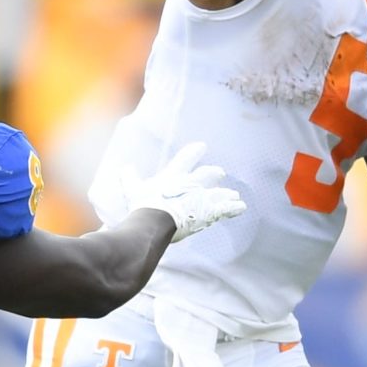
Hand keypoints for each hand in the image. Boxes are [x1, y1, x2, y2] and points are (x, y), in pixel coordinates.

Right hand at [124, 140, 246, 242]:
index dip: (194, 152)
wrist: (155, 220)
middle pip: (206, 175)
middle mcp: (191, 184)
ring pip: (217, 194)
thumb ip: (129, 177)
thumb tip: (125, 167)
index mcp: (174, 176)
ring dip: (225, 194)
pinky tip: (241, 207)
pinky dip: (233, 209)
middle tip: (220, 172)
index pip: (185, 158)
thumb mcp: (132, 189)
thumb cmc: (143, 204)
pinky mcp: (208, 212)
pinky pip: (224, 210)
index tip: (202, 146)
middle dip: (213, 173)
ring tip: (233, 195)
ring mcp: (201, 198)